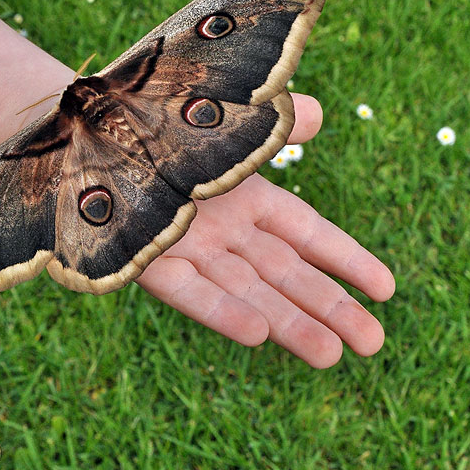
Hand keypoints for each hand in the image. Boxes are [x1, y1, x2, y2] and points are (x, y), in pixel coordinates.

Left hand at [137, 93, 394, 367]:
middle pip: (283, 272)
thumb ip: (270, 122)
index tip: (386, 290)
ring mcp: (187, 246)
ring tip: (329, 355)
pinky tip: (257, 333)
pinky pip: (188, 288)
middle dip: (328, 306)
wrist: (83, 131)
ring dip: (285, 321)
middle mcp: (221, 227)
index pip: (305, 232)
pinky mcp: (147, 260)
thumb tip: (321, 114)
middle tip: (373, 344)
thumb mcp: (224, 119)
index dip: (346, 259)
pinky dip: (220, 309)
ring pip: (245, 289)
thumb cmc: (157, 122)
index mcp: (243, 195)